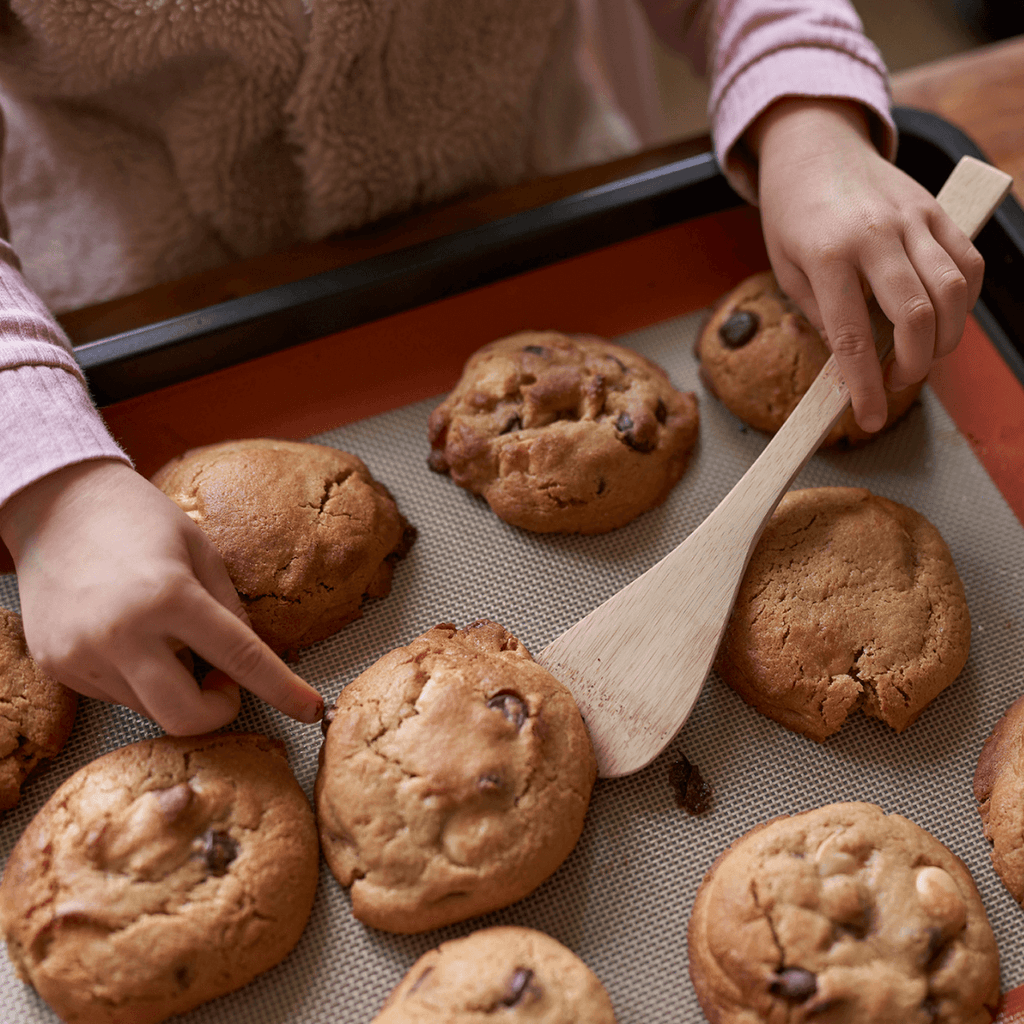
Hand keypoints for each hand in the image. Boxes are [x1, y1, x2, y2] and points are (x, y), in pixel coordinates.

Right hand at [0, 459, 322, 733]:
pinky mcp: (57, 668)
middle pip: (185, 717)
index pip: (240, 659)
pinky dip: (137, 678)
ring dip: (173, 687)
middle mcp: (122, 634)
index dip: (281, 690)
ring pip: (150, 708)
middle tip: (222, 679)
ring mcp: (83, 656)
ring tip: (163, 636)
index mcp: (169, 596)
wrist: (56, 503)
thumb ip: (230, 611)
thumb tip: (247, 664)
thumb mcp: (201, 552)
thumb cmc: (139, 518)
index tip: (309, 710)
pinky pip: (116, 695)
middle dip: (216, 710)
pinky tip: (128, 635)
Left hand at [747, 98, 984, 432]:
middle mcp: (874, 235)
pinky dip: (964, 300)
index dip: (864, 385)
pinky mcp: (935, 209)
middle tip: (898, 382)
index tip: (870, 418)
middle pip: (916, 314)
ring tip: (923, 355)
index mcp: (826, 256)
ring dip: (946, 337)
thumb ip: (821, 315)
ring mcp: (911, 218)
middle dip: (915, 365)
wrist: (815, 149)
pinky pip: (966, 261)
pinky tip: (944, 318)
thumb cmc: (793, 216)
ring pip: (952, 290)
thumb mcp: (786, 271)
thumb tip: (852, 361)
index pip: (852, 337)